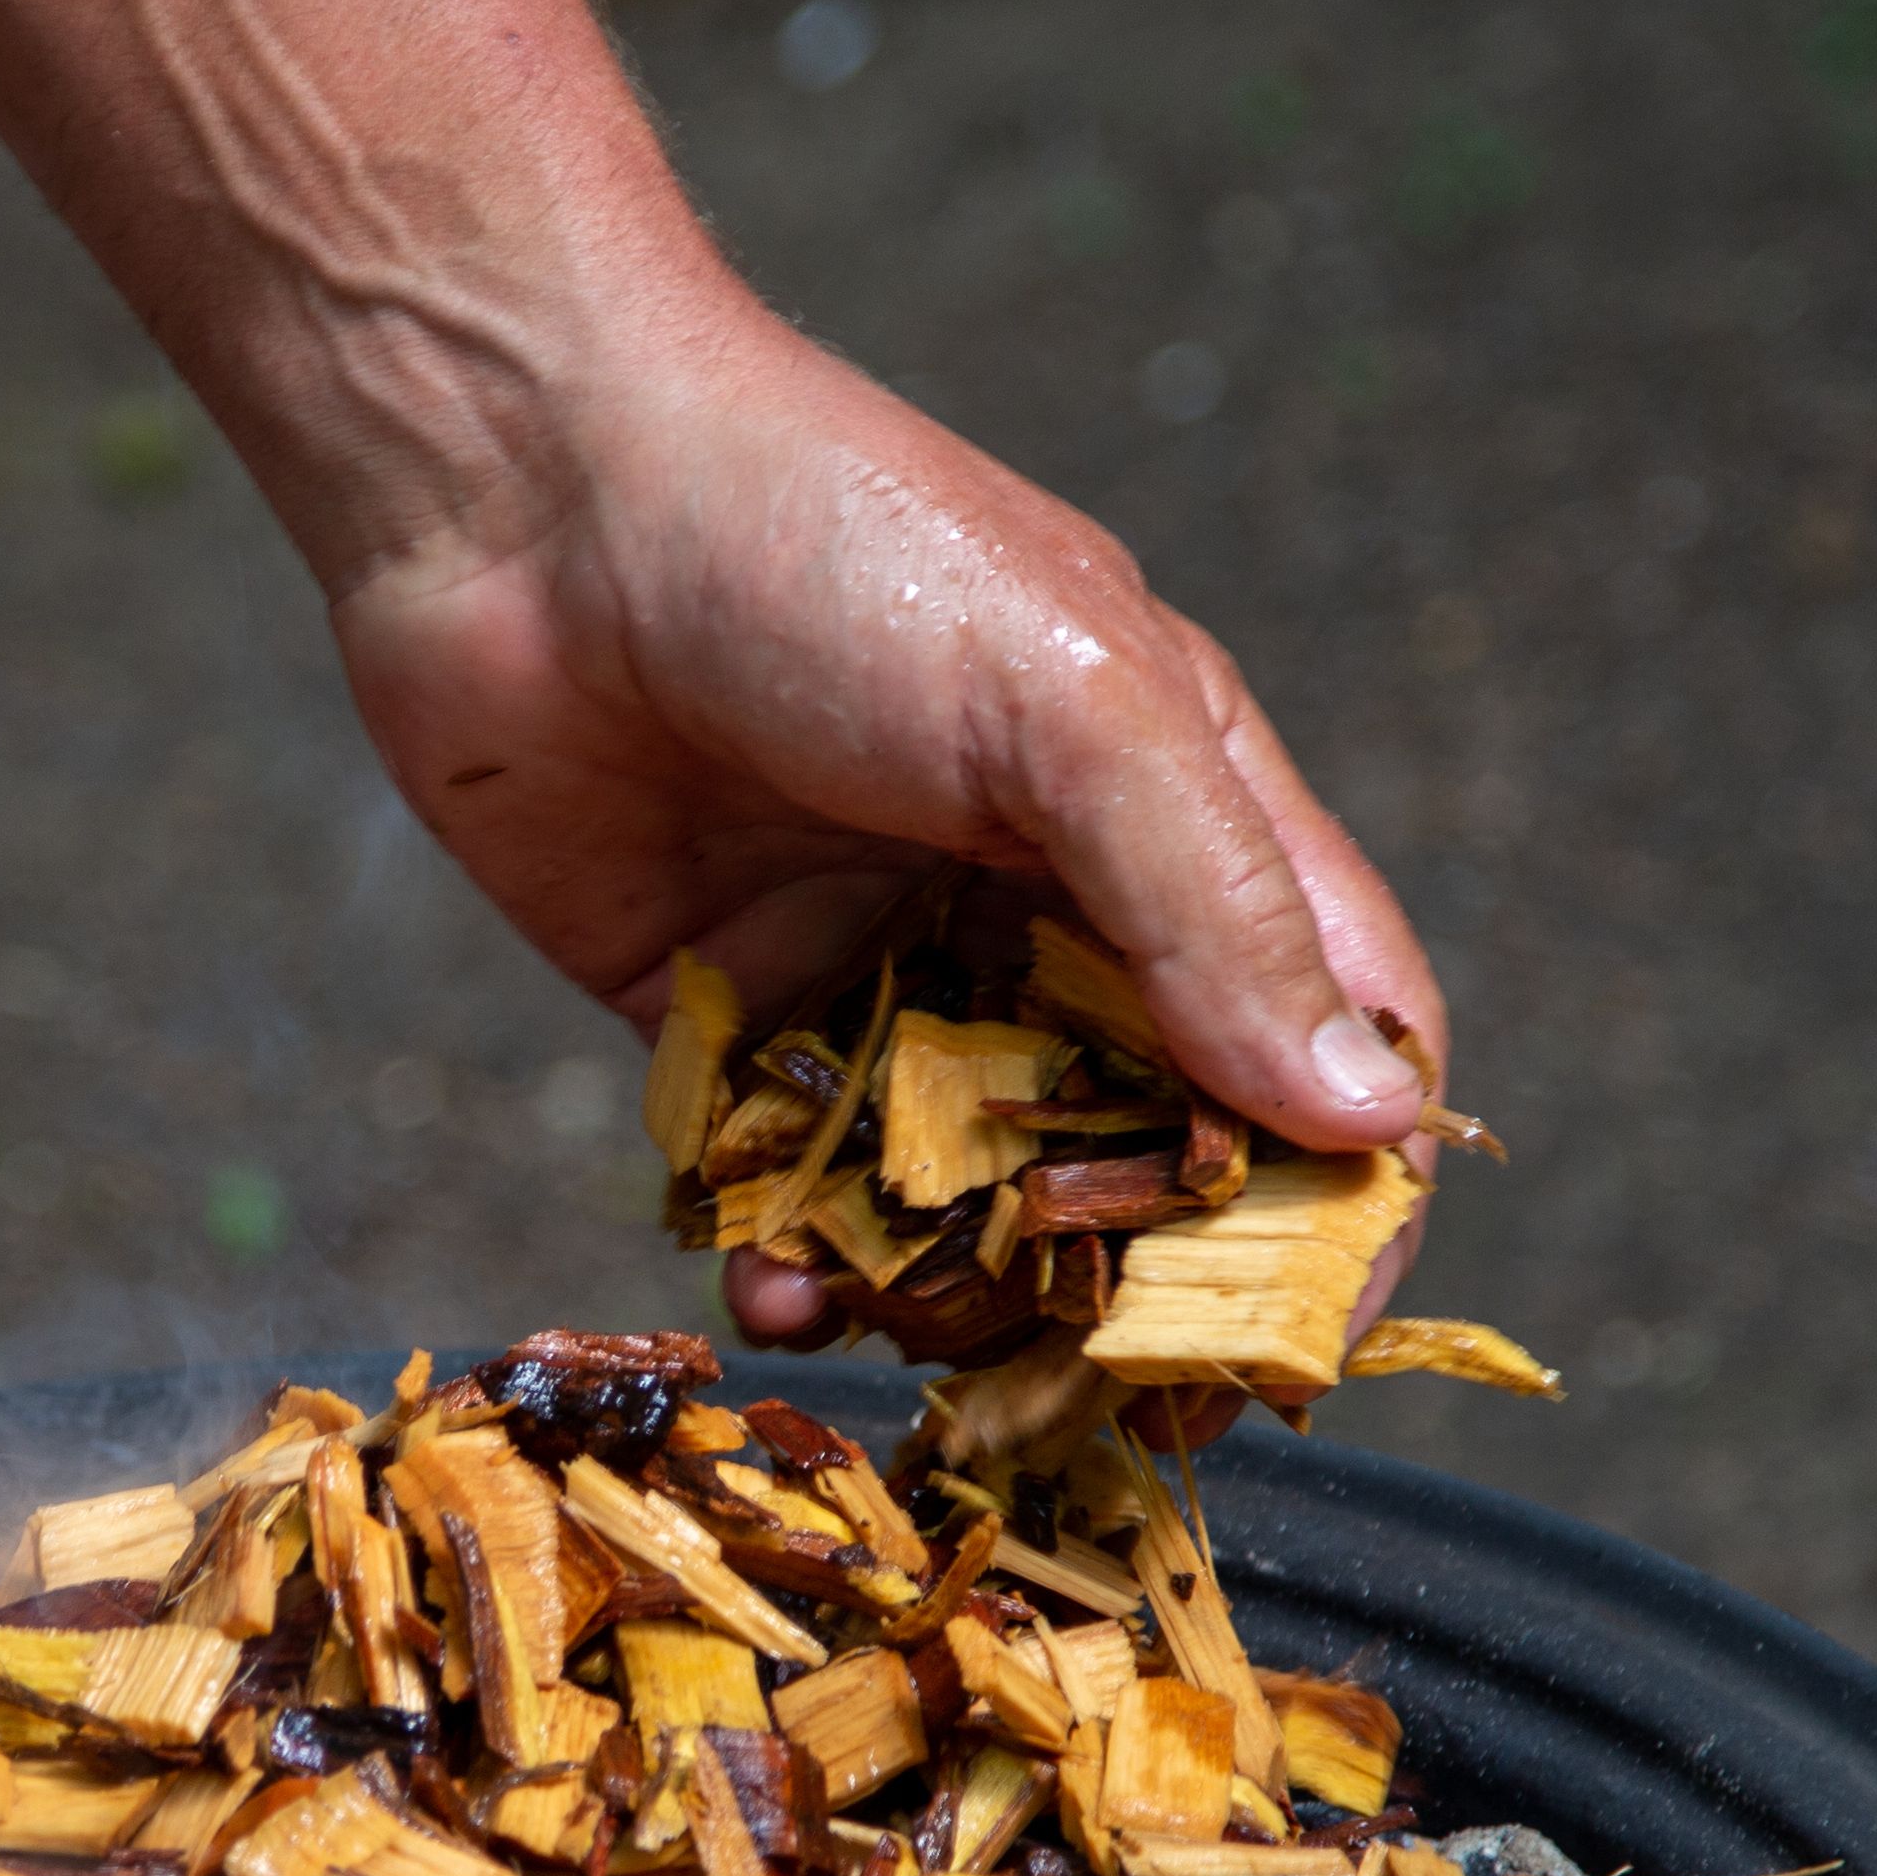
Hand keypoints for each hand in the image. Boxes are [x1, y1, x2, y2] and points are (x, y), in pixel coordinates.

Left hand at [324, 313, 1442, 1387]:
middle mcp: (1042, 898)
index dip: (1340, 1191)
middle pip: (1145, 1151)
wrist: (514, 485)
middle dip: (1123, 1282)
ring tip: (899, 1330)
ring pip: (964, 1198)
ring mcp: (881, 957)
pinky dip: (795, 1256)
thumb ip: (1215, 915)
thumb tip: (1361, 1121)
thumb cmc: (823, 540)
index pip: (1329, 1033)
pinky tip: (772, 1288)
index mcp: (1177, 806)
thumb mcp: (1068, 707)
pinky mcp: (722, 1009)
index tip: (1294, 1336)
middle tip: (1080, 1390)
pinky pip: (789, 1184)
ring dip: (947, 1293)